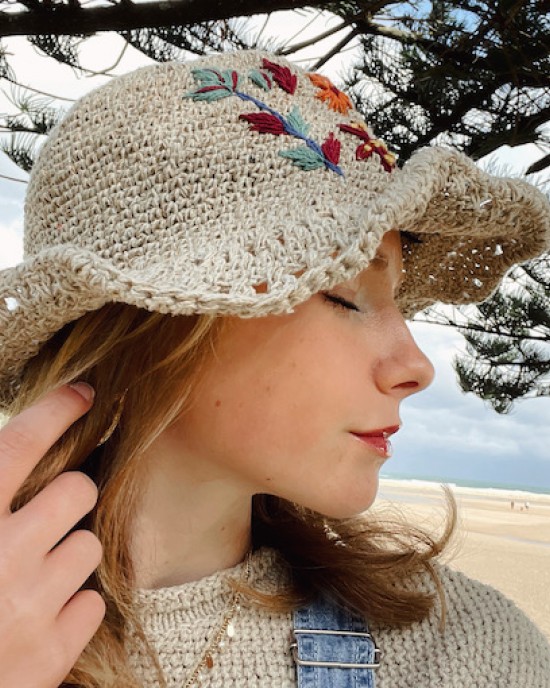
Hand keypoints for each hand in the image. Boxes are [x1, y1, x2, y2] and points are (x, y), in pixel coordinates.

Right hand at [0, 383, 104, 687]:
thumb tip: (9, 466)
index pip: (19, 443)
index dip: (55, 410)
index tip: (82, 394)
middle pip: (77, 490)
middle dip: (67, 497)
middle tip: (46, 516)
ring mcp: (28, 607)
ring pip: (89, 545)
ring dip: (67, 556)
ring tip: (30, 578)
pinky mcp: (50, 654)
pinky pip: (91, 603)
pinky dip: (71, 607)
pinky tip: (37, 619)